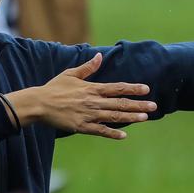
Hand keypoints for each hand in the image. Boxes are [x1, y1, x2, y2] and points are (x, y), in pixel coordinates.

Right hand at [6, 53, 156, 138]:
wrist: (39, 104)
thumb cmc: (54, 88)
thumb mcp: (71, 74)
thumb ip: (88, 67)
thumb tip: (100, 56)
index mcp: (91, 88)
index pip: (117, 88)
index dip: (133, 88)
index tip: (146, 89)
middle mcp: (93, 102)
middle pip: (120, 103)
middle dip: (138, 105)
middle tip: (154, 106)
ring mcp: (88, 115)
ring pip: (114, 116)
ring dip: (130, 117)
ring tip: (145, 118)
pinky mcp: (82, 127)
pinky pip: (100, 130)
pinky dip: (112, 133)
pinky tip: (123, 135)